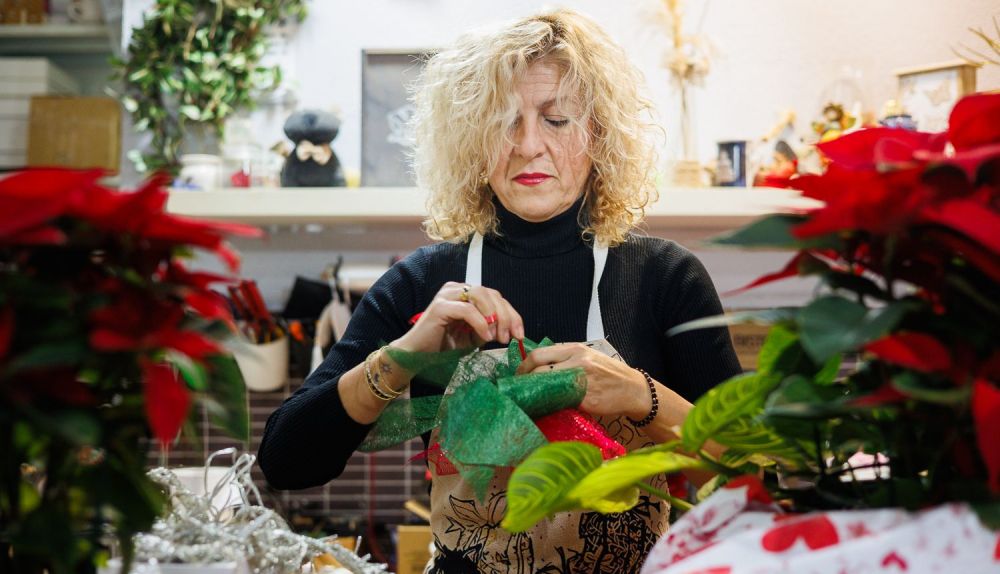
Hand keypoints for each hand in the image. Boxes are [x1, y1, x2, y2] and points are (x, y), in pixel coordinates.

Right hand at [393, 282, 524, 352]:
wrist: (416, 356)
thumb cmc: (443, 346)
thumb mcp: (473, 337)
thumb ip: (489, 328)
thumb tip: (509, 328)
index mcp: (465, 293)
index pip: (495, 297)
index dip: (511, 314)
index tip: (519, 334)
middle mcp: (457, 289)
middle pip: (492, 294)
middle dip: (506, 316)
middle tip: (509, 338)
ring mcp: (447, 295)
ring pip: (481, 295)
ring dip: (494, 317)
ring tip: (496, 338)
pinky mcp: (440, 306)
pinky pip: (467, 310)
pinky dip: (480, 323)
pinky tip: (485, 337)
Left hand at [516, 343, 651, 418]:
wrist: (633, 390)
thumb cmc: (608, 374)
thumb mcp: (588, 357)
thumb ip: (566, 359)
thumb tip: (538, 368)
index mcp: (575, 349)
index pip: (539, 354)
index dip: (523, 366)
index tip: (518, 375)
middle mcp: (577, 361)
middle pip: (539, 369)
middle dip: (524, 380)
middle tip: (518, 390)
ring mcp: (581, 381)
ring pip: (547, 386)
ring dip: (534, 394)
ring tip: (528, 399)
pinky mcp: (586, 400)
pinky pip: (560, 402)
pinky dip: (550, 405)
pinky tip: (546, 409)